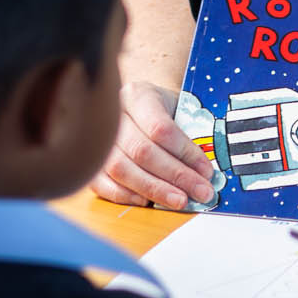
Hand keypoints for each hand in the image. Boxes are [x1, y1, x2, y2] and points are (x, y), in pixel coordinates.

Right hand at [90, 80, 216, 209]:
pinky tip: (147, 202)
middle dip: (175, 176)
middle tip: (201, 192)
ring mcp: (96, 135)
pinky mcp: (90, 159)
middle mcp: (114, 113)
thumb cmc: (163, 110)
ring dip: (154, 190)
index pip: (161, 128)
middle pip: (141, 151)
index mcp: (138, 95)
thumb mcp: (178, 108)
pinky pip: (101, 182)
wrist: (137, 106)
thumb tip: (205, 172)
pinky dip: (125, 195)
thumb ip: (191, 134)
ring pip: (120, 168)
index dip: (186, 153)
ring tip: (180, 201)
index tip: (207, 171)